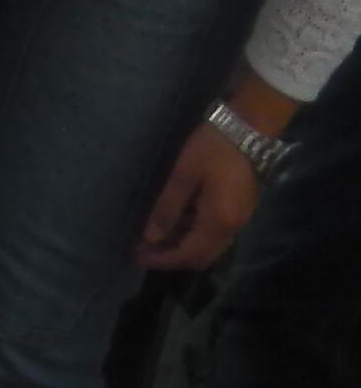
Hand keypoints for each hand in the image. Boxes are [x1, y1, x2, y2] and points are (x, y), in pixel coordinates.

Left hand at [142, 112, 270, 271]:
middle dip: (171, 257)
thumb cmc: (212, 148)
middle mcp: (234, 227)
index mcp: (220, 221)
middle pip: (202, 256)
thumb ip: (168, 208)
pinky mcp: (239, 208)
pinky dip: (193, 234)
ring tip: (152, 237)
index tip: (138, 256)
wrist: (248, 128)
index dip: (163, 259)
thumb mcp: (183, 175)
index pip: (189, 254)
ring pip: (209, 246)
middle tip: (142, 249)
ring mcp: (240, 218)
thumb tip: (151, 237)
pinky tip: (174, 222)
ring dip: (182, 246)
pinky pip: (214, 232)